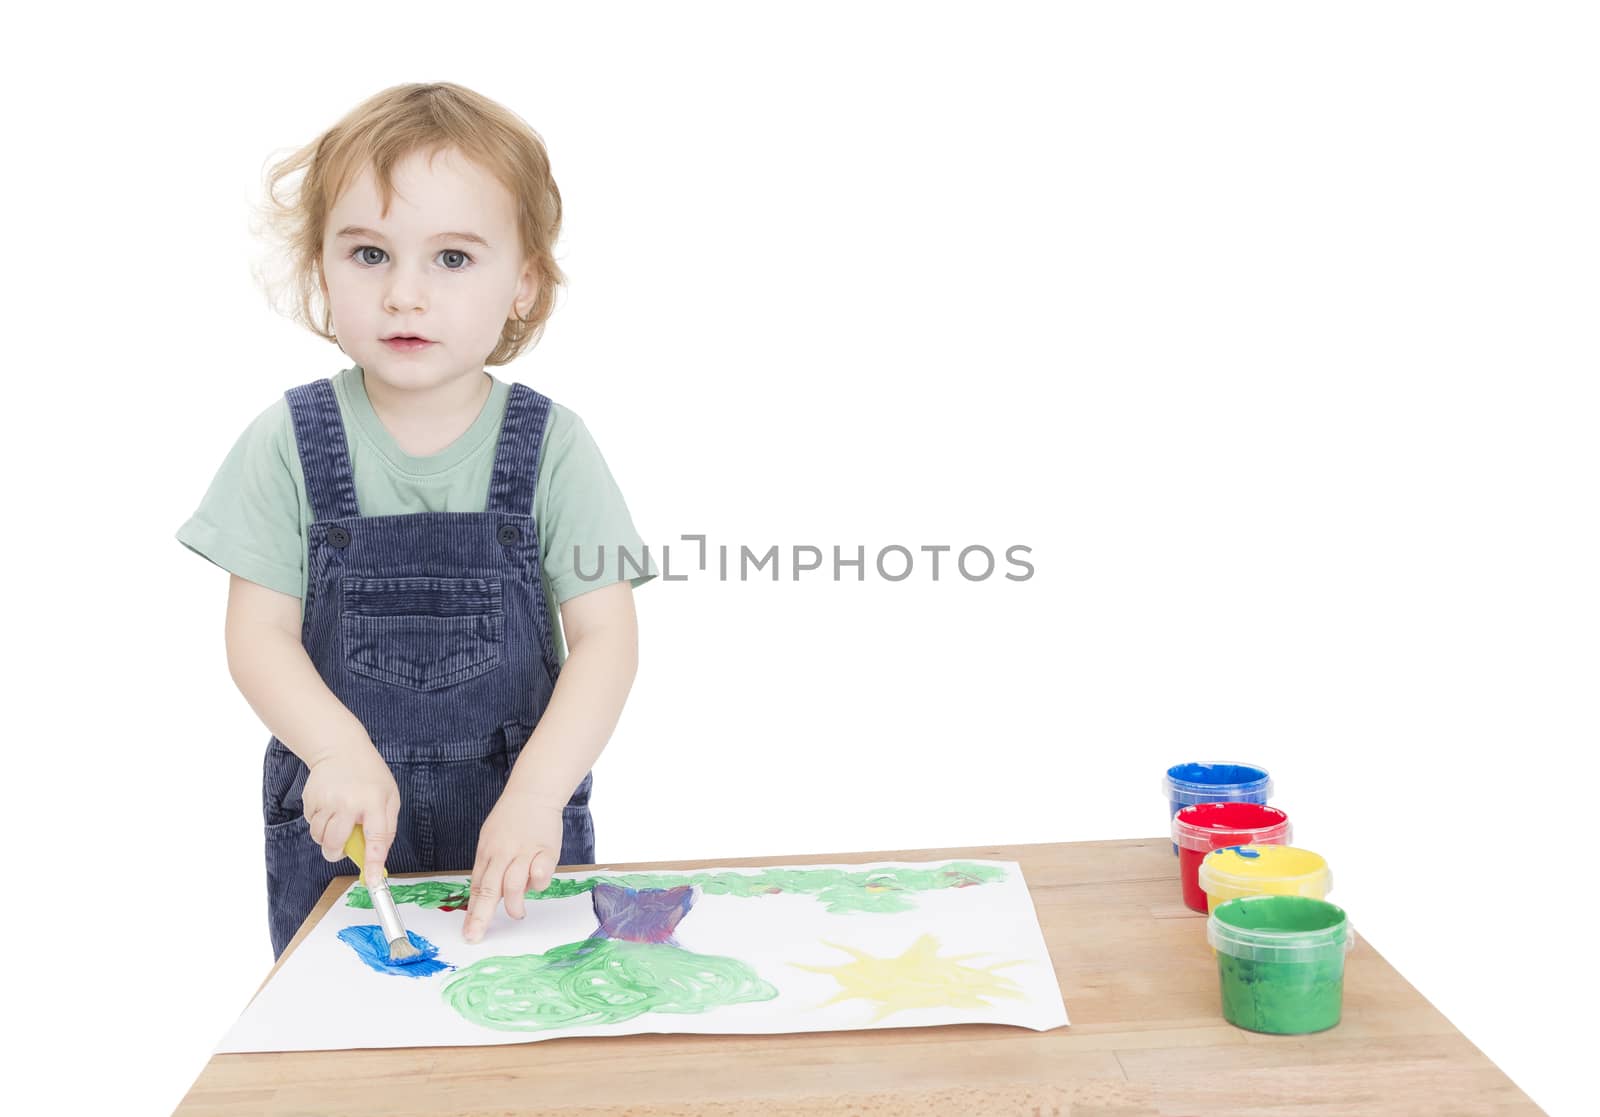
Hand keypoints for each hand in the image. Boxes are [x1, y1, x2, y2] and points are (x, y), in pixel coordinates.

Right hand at [301, 743, 399, 884]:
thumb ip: (385, 827)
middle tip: (340, 848)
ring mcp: (327, 800)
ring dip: (327, 837)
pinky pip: (311, 824)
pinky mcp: (310, 799)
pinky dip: (319, 822)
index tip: (374, 882)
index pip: (376, 838)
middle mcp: (349, 802)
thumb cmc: (369, 776)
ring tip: (338, 819)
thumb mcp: (390, 796)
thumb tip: (376, 858)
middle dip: (336, 853)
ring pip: (320, 837)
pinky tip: (328, 806)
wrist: (340, 748)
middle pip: (335, 843)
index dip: (373, 863)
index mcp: (375, 801)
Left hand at [462, 790, 564, 942]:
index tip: (469, 933)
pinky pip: (540, 874)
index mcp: (486, 853)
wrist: (533, 793)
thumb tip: (488, 897)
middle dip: (482, 917)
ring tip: (517, 913)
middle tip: (476, 935)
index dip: (473, 912)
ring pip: (514, 885)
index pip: (477, 887)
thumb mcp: (490, 840)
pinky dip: (538, 884)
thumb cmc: (510, 820)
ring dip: (514, 905)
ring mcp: (524, 851)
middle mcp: (502, 853)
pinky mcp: (547, 850)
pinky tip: (537, 882)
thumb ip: (490, 867)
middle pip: (490, 889)